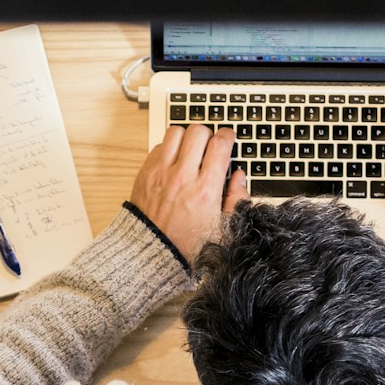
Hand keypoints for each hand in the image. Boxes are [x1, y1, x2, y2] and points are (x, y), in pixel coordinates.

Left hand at [129, 124, 248, 260]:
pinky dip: (169, 149)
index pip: (220, 145)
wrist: (152, 252)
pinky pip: (159, 146)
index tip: (228, 138)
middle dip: (208, 134)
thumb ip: (237, 200)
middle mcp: (182, 177)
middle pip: (199, 132)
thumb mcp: (222, 229)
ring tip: (191, 149)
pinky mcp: (145, 173)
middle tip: (210, 145)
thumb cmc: (185, 244)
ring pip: (176, 132)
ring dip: (187, 137)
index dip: (228, 136)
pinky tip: (174, 162)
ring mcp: (161, 173)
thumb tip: (239, 177)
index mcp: (205, 190)